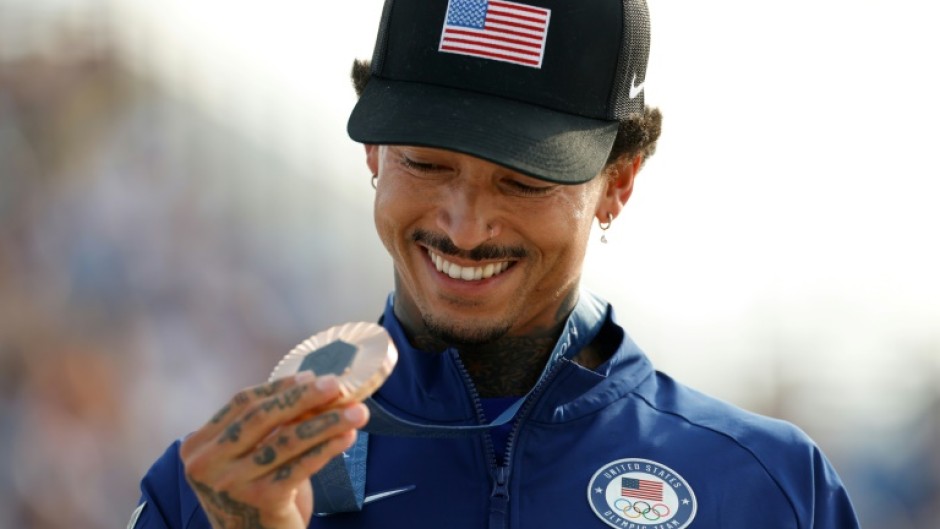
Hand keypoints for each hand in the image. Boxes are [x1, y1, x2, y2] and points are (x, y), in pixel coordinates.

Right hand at [180, 372, 369, 528]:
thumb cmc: (253, 494)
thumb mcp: (245, 458)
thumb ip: (266, 426)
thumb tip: (312, 383)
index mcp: (198, 446)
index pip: (242, 403)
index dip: (279, 387)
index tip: (313, 376)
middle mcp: (206, 465)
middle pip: (262, 417)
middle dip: (303, 397)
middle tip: (337, 385)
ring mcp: (232, 484)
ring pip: (286, 440)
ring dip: (326, 422)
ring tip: (357, 412)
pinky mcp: (261, 501)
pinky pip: (301, 466)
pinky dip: (327, 448)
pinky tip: (347, 437)